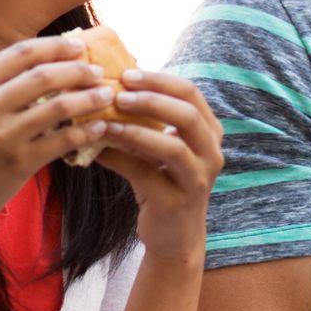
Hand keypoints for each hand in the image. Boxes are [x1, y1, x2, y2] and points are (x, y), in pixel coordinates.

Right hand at [0, 36, 116, 240]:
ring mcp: (1, 136)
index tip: (78, 45)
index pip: (20, 52)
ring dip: (89, 98)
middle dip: (78, 69)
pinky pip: (62, 141)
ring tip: (106, 95)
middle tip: (98, 71)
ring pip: (59, 106)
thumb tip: (42, 66)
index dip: (55, 45)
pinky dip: (86, 131)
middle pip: (44, 75)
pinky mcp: (17, 163)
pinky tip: (98, 128)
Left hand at [88, 69, 222, 260]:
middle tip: (118, 93)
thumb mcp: (159, 146)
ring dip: (136, 130)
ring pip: (172, 147)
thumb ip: (145, 121)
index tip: (126, 74)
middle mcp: (211, 154)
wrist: (174, 236)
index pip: (190, 93)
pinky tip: (98, 151)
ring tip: (107, 122)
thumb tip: (105, 87)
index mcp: (209, 132)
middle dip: (151, 99)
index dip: (159, 80)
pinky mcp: (177, 203)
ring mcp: (197, 180)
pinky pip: (147, 175)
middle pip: (188, 115)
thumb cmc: (163, 181)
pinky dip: (121, 159)